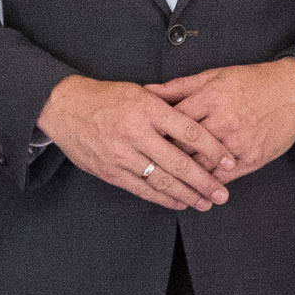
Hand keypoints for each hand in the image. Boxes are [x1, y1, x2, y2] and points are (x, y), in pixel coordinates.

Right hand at [38, 75, 232, 209]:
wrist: (65, 107)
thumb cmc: (106, 98)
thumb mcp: (140, 92)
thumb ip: (167, 107)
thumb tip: (199, 122)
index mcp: (148, 109)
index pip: (189, 132)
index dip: (212, 149)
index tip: (229, 161)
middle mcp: (136, 133)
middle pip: (179, 163)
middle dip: (205, 182)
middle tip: (223, 194)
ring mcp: (122, 155)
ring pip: (162, 181)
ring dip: (187, 195)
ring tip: (206, 203)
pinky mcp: (110, 171)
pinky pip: (142, 189)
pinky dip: (164, 199)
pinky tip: (180, 203)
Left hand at [145, 60, 294, 181]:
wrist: (293, 93)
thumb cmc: (253, 82)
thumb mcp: (214, 76)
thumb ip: (179, 87)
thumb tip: (148, 92)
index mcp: (211, 98)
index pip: (173, 121)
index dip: (155, 133)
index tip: (142, 141)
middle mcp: (223, 122)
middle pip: (184, 146)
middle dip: (164, 156)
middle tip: (148, 164)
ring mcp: (238, 142)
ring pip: (201, 165)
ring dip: (183, 176)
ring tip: (167, 181)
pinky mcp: (251, 158)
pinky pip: (223, 176)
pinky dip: (207, 183)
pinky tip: (196, 188)